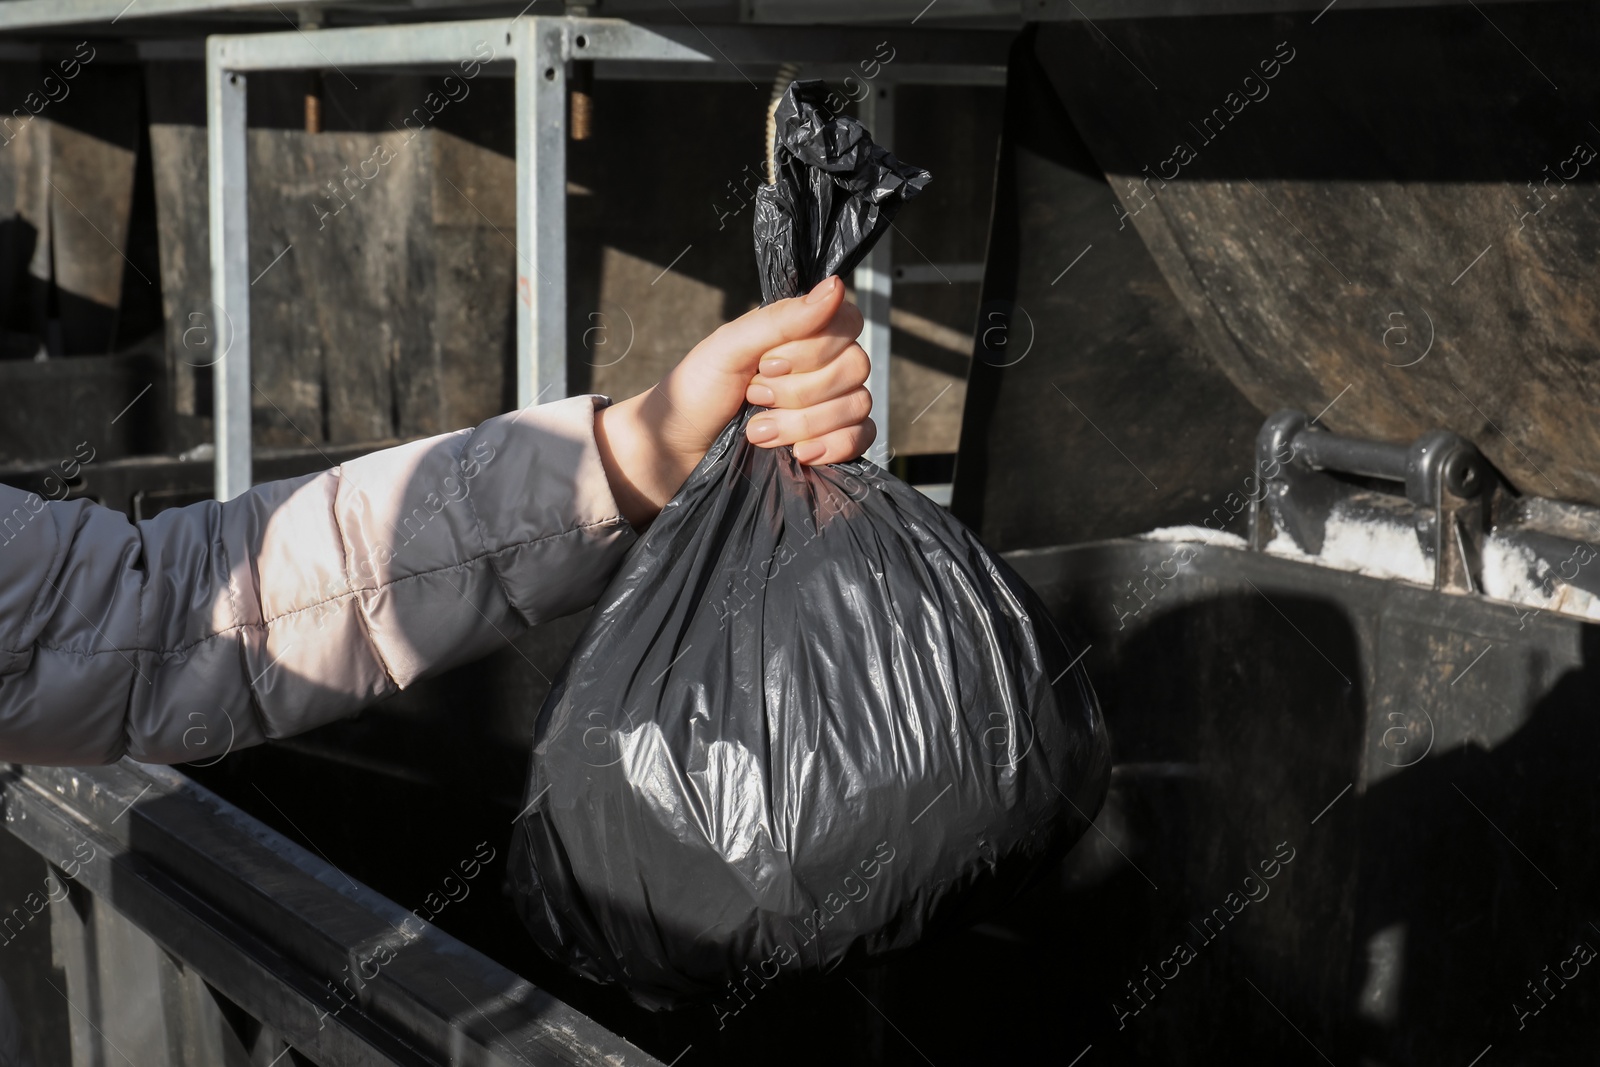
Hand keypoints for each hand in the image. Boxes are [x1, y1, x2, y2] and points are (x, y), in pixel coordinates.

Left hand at [594, 275, 873, 526]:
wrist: (676, 451)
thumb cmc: (696, 391)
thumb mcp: (730, 347)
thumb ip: (783, 319)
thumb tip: (837, 286)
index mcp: (801, 333)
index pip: (848, 323)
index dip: (814, 349)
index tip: (768, 364)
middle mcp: (823, 365)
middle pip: (855, 366)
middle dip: (800, 391)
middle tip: (754, 397)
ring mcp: (831, 405)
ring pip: (857, 404)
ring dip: (804, 423)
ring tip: (758, 432)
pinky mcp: (833, 442)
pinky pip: (864, 437)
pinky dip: (834, 446)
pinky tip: (799, 454)